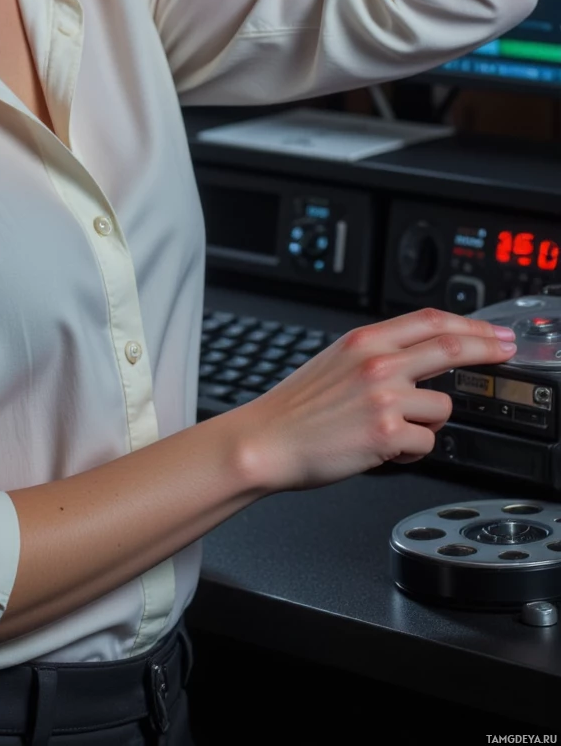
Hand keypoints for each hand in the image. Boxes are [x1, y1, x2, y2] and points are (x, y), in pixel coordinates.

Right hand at [233, 307, 517, 493]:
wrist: (267, 440)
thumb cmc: (297, 409)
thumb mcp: (336, 362)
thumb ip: (377, 355)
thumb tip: (421, 359)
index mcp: (364, 340)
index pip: (430, 321)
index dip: (470, 326)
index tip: (494, 332)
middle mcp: (377, 363)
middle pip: (451, 349)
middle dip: (488, 350)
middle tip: (507, 352)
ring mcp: (383, 396)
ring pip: (442, 407)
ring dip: (428, 423)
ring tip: (396, 430)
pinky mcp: (386, 433)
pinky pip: (426, 444)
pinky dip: (412, 452)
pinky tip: (384, 450)